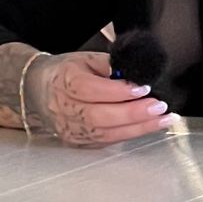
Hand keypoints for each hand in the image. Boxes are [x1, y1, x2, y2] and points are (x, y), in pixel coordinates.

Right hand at [0, 44, 170, 144]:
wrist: (38, 91)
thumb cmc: (66, 72)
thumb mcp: (85, 59)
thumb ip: (110, 66)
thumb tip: (136, 74)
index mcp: (65, 82)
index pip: (91, 90)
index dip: (118, 91)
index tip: (143, 88)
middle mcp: (65, 109)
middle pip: (100, 116)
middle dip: (134, 113)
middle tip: (160, 107)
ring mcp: (70, 129)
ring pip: (107, 133)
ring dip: (139, 128)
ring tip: (164, 120)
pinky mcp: (78, 142)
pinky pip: (107, 141)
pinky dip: (130, 134)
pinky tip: (148, 127)